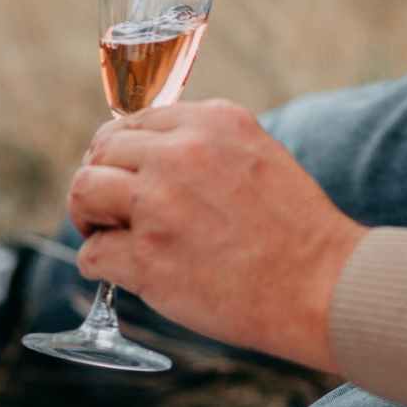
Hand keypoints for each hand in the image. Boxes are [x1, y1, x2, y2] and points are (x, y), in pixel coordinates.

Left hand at [70, 100, 366, 371]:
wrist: (323, 285)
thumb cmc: (295, 228)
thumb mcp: (257, 152)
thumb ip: (205, 142)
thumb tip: (152, 151)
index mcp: (211, 121)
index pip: (133, 120)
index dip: (119, 150)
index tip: (121, 173)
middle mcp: (180, 153)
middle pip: (101, 150)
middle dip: (98, 178)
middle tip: (107, 207)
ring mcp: (159, 204)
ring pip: (83, 190)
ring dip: (87, 214)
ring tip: (104, 234)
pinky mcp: (148, 258)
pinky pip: (93, 254)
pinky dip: (99, 263)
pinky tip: (121, 271)